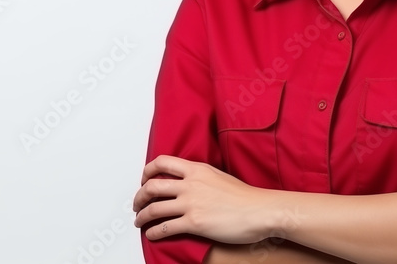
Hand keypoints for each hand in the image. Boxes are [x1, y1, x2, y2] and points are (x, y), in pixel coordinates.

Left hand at [133, 154, 269, 243]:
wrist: (259, 210)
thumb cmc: (245, 197)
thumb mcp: (219, 176)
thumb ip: (201, 177)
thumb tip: (188, 183)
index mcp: (197, 169)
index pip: (162, 162)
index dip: (148, 171)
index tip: (145, 178)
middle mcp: (191, 184)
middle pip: (152, 186)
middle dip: (139, 197)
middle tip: (137, 203)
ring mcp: (191, 203)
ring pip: (154, 208)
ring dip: (142, 216)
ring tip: (139, 221)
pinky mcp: (193, 223)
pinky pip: (164, 227)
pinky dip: (153, 232)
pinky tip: (152, 234)